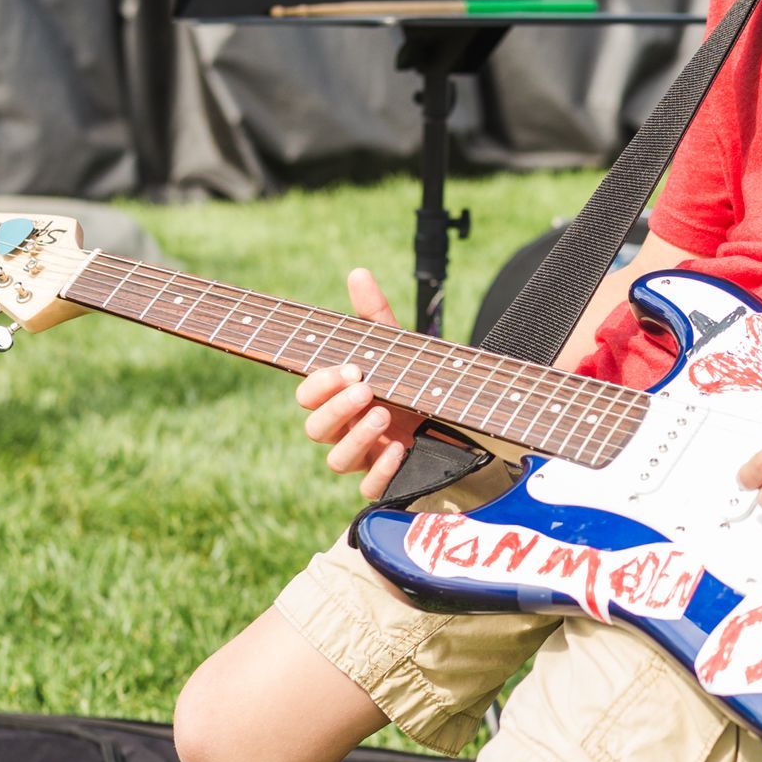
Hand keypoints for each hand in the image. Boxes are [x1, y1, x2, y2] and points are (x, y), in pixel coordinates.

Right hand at [296, 268, 419, 499]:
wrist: (454, 414)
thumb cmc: (413, 378)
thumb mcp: (397, 346)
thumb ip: (375, 313)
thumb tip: (358, 272)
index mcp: (338, 398)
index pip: (307, 397)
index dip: (321, 385)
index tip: (350, 368)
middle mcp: (345, 430)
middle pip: (315, 429)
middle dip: (336, 407)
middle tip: (366, 388)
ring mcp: (364, 456)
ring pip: (336, 460)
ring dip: (356, 436)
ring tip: (383, 413)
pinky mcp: (388, 479)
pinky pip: (369, 488)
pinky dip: (381, 470)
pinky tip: (400, 449)